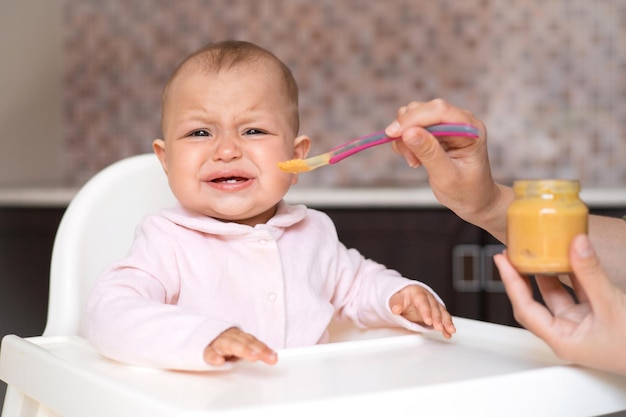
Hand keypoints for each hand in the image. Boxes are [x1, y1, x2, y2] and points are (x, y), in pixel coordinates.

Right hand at [204, 327, 277, 365]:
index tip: (273, 357)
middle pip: (245, 342)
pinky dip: (214, 356)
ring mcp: (218, 343)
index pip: (254, 342)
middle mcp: (230, 338)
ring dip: (242, 349)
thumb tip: (271, 357)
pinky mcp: (205, 350)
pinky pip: (209, 352)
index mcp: (240, 337)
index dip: (264, 349)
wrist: (198, 336)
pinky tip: (219, 361)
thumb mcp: (238, 347)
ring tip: (253, 356)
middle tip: (266, 356)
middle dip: (257, 349)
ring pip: (230, 344)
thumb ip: (252, 350)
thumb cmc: (223, 344)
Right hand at [385, 99, 511, 241]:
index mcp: (470, 128)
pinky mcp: (435, 131)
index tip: (393, 134)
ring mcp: (446, 124)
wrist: (473, 200)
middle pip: (423, 109)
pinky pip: (410, 126)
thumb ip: (429, 153)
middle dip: (407, 130)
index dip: (413, 119)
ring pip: (413, 116)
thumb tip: (408, 132)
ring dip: (405, 138)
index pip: (439, 110)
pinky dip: (405, 142)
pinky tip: (414, 160)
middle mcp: (459, 120)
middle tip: (410, 159)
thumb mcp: (447, 176)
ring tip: (414, 161)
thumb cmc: (466, 191)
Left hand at [389, 285, 455, 338]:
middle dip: (438, 318)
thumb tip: (396, 309)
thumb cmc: (402, 297)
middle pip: (434, 308)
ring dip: (446, 322)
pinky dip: (447, 326)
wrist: (407, 296)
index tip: (428, 320)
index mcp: (418, 293)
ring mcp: (434, 305)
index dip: (426, 311)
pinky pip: (444, 318)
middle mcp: (428, 298)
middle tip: (439, 327)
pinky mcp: (436, 313)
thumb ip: (396, 303)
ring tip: (450, 330)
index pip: (423, 302)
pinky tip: (449, 333)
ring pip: (442, 313)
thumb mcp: (395, 298)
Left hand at [494, 234, 625, 374]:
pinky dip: (573, 274)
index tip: (502, 260)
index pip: (525, 308)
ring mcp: (582, 324)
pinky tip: (568, 257)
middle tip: (513, 252)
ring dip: (548, 271)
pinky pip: (578, 291)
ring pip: (558, 293)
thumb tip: (576, 244)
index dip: (511, 282)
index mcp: (562, 340)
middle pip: (536, 300)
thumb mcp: (611, 304)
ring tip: (537, 249)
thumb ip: (591, 273)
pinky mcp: (596, 316)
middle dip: (523, 275)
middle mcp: (567, 333)